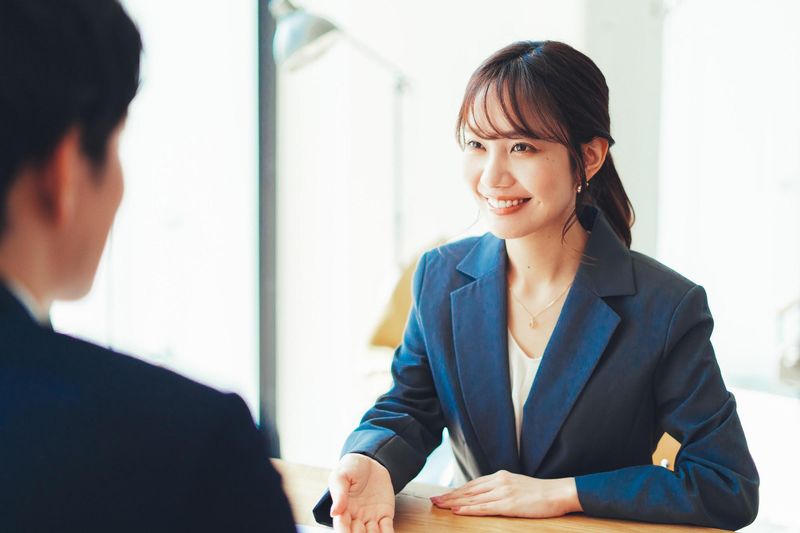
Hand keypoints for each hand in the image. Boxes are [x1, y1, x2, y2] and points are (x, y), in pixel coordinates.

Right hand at [329, 453, 394, 532]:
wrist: (369, 463)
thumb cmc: (350, 468)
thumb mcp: (341, 476)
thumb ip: (339, 493)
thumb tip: (334, 512)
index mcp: (343, 511)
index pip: (342, 527)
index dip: (344, 531)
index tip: (348, 530)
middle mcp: (356, 518)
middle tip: (363, 528)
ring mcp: (371, 518)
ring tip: (374, 529)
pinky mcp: (385, 514)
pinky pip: (387, 529)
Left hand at [430, 470, 581, 517]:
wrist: (558, 492)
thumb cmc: (539, 492)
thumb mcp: (516, 484)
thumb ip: (501, 487)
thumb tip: (486, 494)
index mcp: (500, 476)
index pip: (472, 484)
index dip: (456, 490)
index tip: (442, 495)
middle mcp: (498, 482)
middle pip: (468, 490)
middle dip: (449, 496)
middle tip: (433, 500)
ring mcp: (503, 492)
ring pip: (473, 498)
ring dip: (454, 502)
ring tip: (439, 505)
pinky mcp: (509, 504)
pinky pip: (484, 507)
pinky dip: (469, 509)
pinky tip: (458, 511)